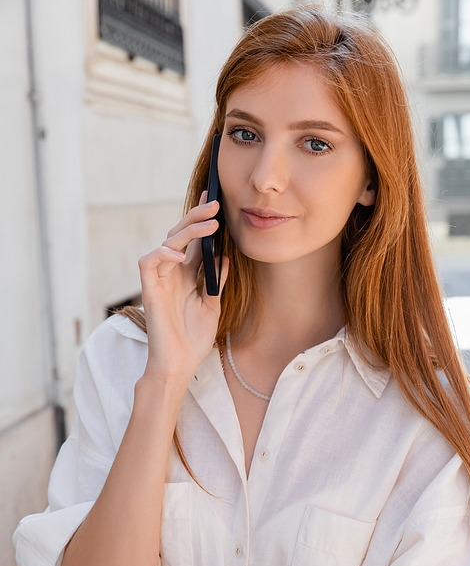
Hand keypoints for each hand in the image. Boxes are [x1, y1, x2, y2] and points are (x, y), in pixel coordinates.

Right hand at [139, 191, 228, 382]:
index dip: (202, 221)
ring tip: (210, 224)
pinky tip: (182, 255)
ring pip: (167, 242)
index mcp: (186, 275)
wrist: (179, 364)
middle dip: (196, 217)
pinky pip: (149, 262)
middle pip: (180, 235)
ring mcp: (160, 280)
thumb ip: (216, 280)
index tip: (216, 202)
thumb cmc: (192, 339)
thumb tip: (223, 256)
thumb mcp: (212, 305)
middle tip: (215, 205)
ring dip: (187, 230)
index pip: (194, 241)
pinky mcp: (149, 290)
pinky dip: (163, 254)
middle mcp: (172, 273)